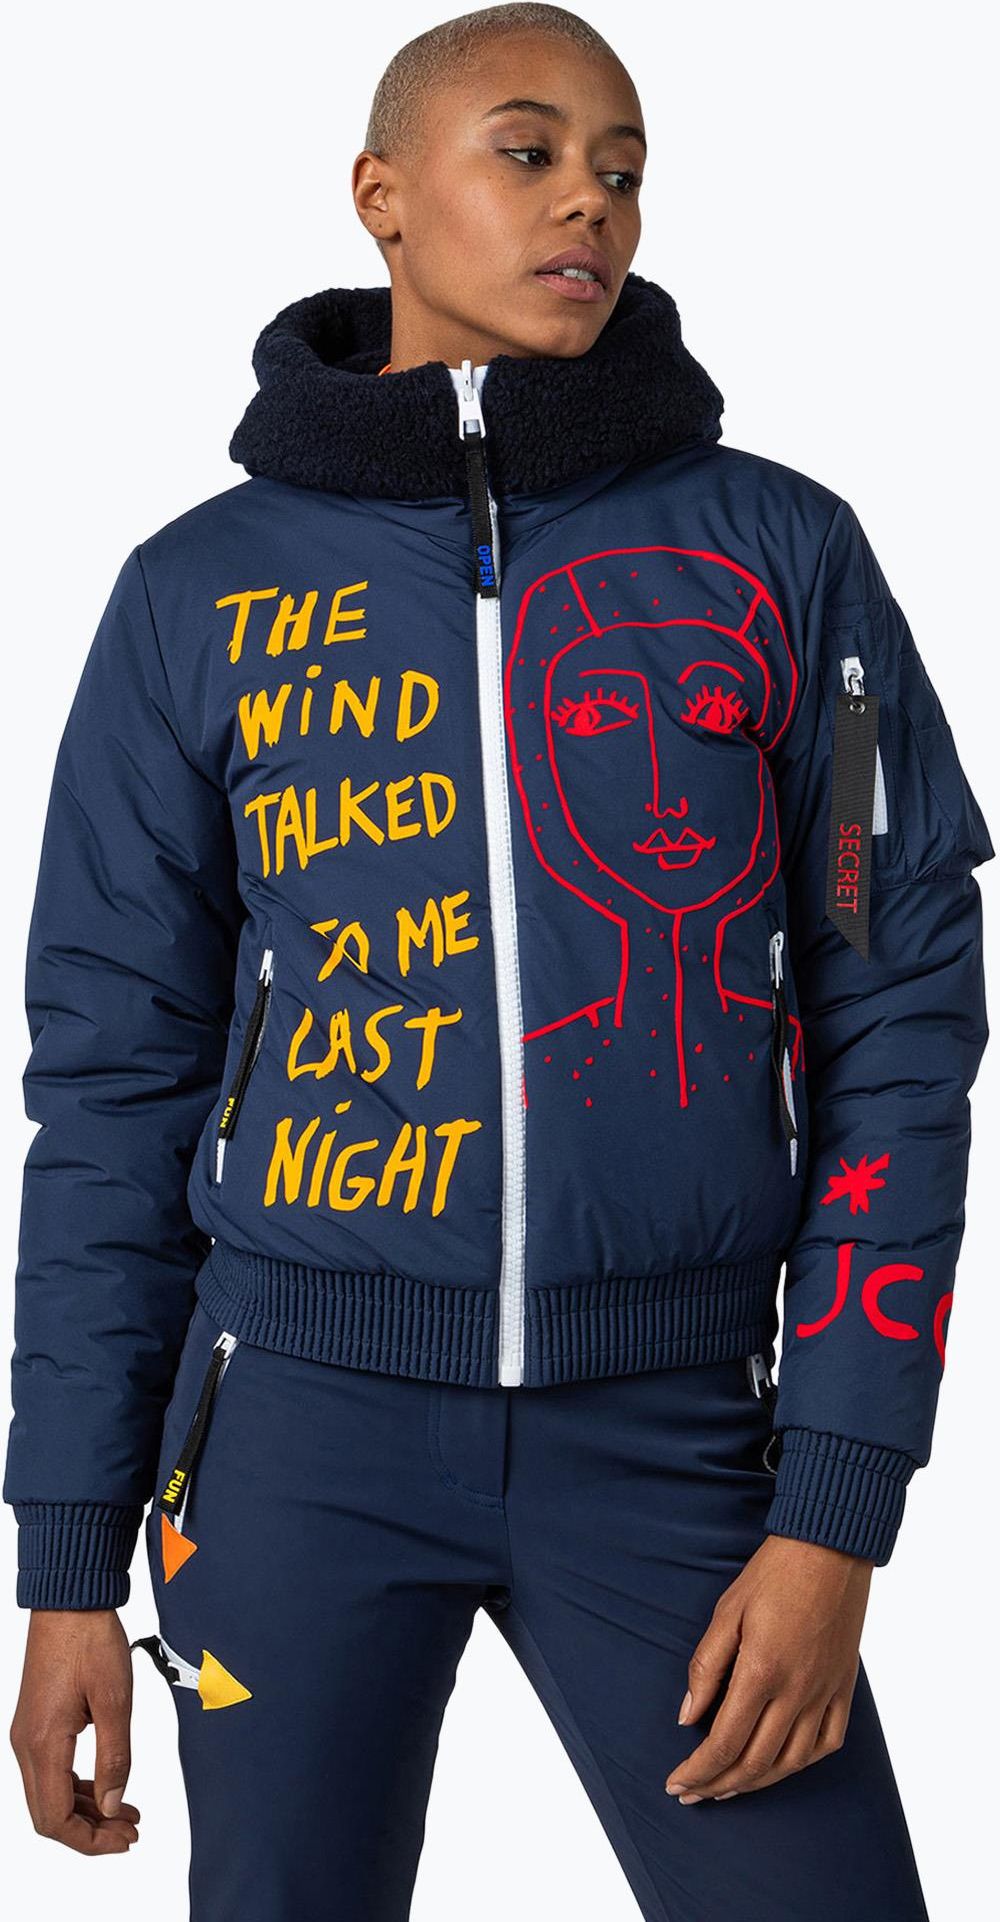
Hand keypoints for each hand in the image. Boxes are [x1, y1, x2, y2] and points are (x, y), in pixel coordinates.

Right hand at [10, 1609, 141, 1851]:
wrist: (70, 1601)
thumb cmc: (91, 1640)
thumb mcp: (115, 1700)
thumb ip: (115, 1757)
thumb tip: (114, 1807)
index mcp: (43, 1743)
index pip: (55, 1819)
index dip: (89, 1841)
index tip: (123, 1842)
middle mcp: (26, 1744)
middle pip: (49, 1814)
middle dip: (90, 1831)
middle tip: (130, 1832)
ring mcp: (28, 1734)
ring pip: (49, 1794)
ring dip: (86, 1810)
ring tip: (126, 1814)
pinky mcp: (36, 1723)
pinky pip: (52, 1771)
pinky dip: (78, 1787)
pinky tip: (107, 1786)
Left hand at [665, 1533, 873, 1802]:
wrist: (830, 1548)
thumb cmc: (773, 1573)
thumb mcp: (727, 1612)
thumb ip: (706, 1668)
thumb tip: (687, 1719)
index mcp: (761, 1672)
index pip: (724, 1743)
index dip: (697, 1771)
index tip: (675, 1783)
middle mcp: (797, 1692)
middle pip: (755, 1762)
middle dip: (718, 1785)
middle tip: (693, 1794)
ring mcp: (825, 1692)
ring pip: (791, 1762)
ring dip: (757, 1782)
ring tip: (728, 1788)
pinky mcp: (844, 1687)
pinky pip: (828, 1742)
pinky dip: (802, 1763)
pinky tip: (782, 1766)